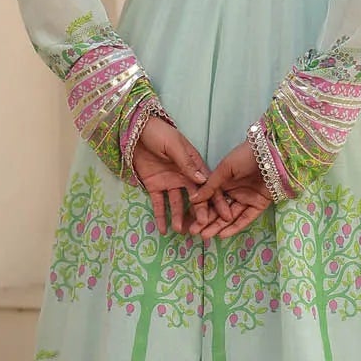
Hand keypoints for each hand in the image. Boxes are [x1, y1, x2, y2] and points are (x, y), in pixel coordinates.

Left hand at [131, 114, 236, 236]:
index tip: (225, 215)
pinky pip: (158, 204)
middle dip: (199, 213)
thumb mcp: (174, 146)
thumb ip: (186, 163)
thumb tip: (203, 180)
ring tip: (181, 231)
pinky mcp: (154, 186)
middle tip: (202, 228)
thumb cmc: (159, 133)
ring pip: (178, 204)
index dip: (217, 200)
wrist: (135, 129)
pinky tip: (163, 230)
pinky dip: (160, 216)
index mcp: (193, 165)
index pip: (207, 185)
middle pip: (195, 198)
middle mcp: (183, 176)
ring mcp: (169, 182)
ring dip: (179, 217)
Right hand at [185, 137, 279, 238]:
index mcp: (224, 181)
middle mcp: (234, 191)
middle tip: (194, 232)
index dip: (201, 210)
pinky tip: (223, 234)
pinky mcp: (259, 205)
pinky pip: (246, 218)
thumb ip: (210, 186)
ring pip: (230, 216)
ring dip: (218, 226)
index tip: (192, 219)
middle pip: (219, 210)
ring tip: (205, 236)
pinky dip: (235, 226)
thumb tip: (193, 199)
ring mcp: (246, 199)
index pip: (210, 199)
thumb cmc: (245, 156)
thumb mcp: (224, 169)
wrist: (270, 154)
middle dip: (207, 221)